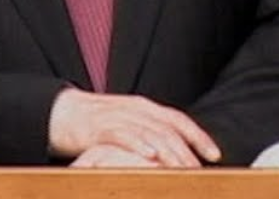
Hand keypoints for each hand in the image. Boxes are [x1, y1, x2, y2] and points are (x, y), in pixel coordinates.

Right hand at [48, 88, 221, 166]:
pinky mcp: (99, 127)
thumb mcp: (129, 124)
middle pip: (168, 129)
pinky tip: (149, 156)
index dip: (199, 136)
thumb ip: (151, 134)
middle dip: (187, 150)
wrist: (63, 113)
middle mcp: (136, 109)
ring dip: (169, 151)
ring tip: (182, 167)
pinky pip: (122, 135)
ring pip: (149, 132)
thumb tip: (174, 156)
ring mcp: (118, 116)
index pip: (179, 120)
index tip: (215, 155)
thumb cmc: (98, 123)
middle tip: (200, 170)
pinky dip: (137, 144)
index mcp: (146, 108)